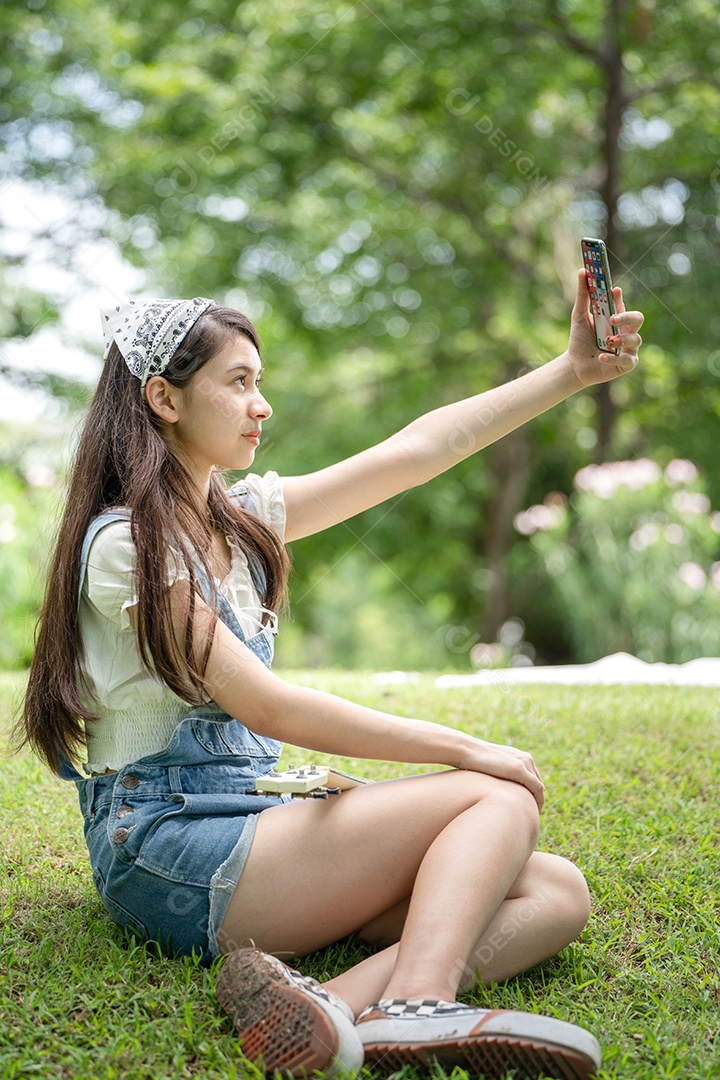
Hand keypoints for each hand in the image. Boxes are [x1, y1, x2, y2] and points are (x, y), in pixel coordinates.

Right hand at [457, 737, 544, 810]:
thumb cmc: (475, 760)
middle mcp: (526, 758)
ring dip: (539, 801)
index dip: (533, 792)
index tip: (529, 805)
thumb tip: (497, 785)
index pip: (533, 777)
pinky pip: (536, 788)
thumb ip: (500, 772)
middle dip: (538, 798)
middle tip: (534, 813)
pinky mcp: (519, 770)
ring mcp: (524, 763)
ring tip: (534, 815)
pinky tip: (534, 811)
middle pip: (538, 782)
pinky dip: (538, 800)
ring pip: (539, 787)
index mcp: (520, 756)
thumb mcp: (492, 766)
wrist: (468, 751)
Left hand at [565, 268, 643, 388]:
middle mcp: (626, 331)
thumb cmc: (579, 339)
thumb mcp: (579, 316)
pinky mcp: (626, 364)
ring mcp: (628, 348)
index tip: (613, 290)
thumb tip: (582, 271)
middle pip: (638, 319)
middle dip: (627, 317)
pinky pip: (627, 360)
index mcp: (616, 318)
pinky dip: (614, 358)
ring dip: (622, 339)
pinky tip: (601, 356)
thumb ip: (583, 295)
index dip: (620, 297)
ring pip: (636, 339)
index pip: (622, 304)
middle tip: (613, 318)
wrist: (574, 365)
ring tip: (608, 341)